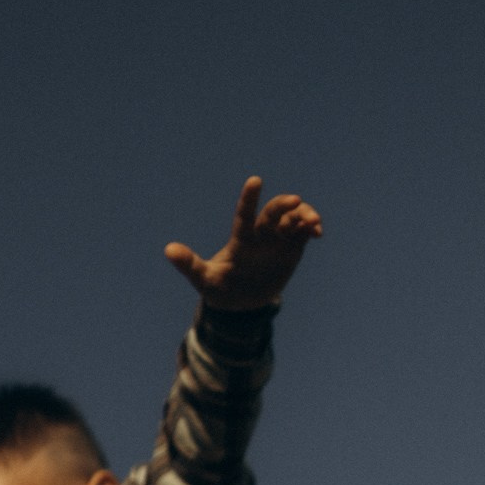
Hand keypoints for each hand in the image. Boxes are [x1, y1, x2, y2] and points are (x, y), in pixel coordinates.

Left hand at [165, 177, 322, 309]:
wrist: (242, 303)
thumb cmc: (220, 289)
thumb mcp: (204, 280)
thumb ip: (189, 264)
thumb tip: (168, 250)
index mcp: (241, 239)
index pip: (245, 214)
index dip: (249, 198)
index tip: (255, 181)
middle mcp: (260, 234)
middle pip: (273, 212)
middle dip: (283, 205)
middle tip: (295, 201)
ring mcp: (277, 240)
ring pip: (291, 218)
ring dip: (303, 215)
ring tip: (313, 225)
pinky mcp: (292, 247)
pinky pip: (303, 231)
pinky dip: (311, 227)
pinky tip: (316, 233)